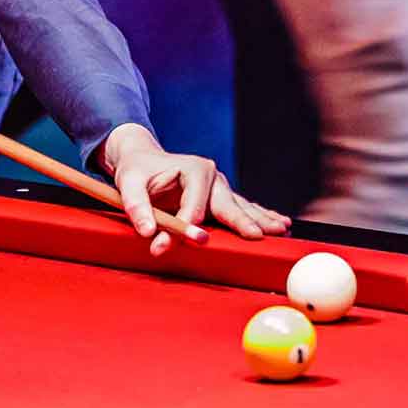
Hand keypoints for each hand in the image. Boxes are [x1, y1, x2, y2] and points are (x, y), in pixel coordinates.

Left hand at [101, 124, 291, 254]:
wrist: (143, 160)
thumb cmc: (137, 172)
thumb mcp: (128, 185)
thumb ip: (137, 208)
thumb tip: (147, 232)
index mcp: (194, 169)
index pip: (194, 206)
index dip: (182, 228)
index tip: (165, 246)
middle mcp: (213, 177)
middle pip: (228, 205)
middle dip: (240, 222)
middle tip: (255, 236)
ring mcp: (221, 188)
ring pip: (242, 208)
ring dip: (260, 220)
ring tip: (279, 229)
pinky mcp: (222, 198)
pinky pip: (243, 209)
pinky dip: (260, 217)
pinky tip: (280, 223)